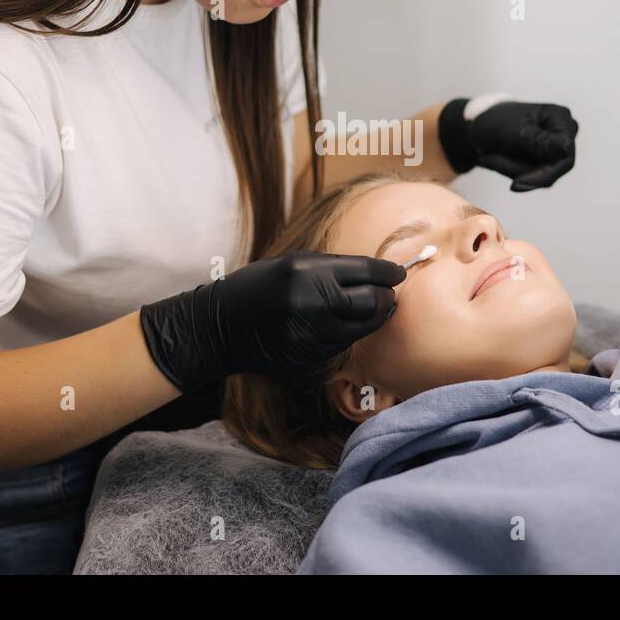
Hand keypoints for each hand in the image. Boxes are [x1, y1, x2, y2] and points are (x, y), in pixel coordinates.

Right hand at [139, 251, 406, 393]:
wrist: (220, 326)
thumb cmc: (258, 286)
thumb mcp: (291, 263)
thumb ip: (332, 268)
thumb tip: (375, 274)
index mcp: (306, 271)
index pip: (364, 271)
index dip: (388, 273)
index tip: (399, 273)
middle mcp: (312, 302)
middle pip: (372, 303)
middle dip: (386, 298)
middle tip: (390, 294)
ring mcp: (310, 333)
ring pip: (362, 327)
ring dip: (372, 318)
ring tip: (371, 308)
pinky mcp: (308, 355)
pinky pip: (342, 343)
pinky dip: (349, 333)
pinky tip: (342, 324)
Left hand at [439, 98, 577, 190]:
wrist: (478, 124)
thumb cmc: (493, 121)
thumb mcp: (512, 131)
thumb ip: (538, 142)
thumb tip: (566, 149)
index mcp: (560, 119)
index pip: (564, 156)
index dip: (543, 174)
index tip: (515, 185)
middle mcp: (564, 133)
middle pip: (552, 168)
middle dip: (518, 170)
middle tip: (489, 159)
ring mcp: (555, 148)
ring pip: (541, 176)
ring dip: (511, 170)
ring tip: (489, 156)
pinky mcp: (545, 160)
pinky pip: (533, 177)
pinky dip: (511, 171)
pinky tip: (495, 158)